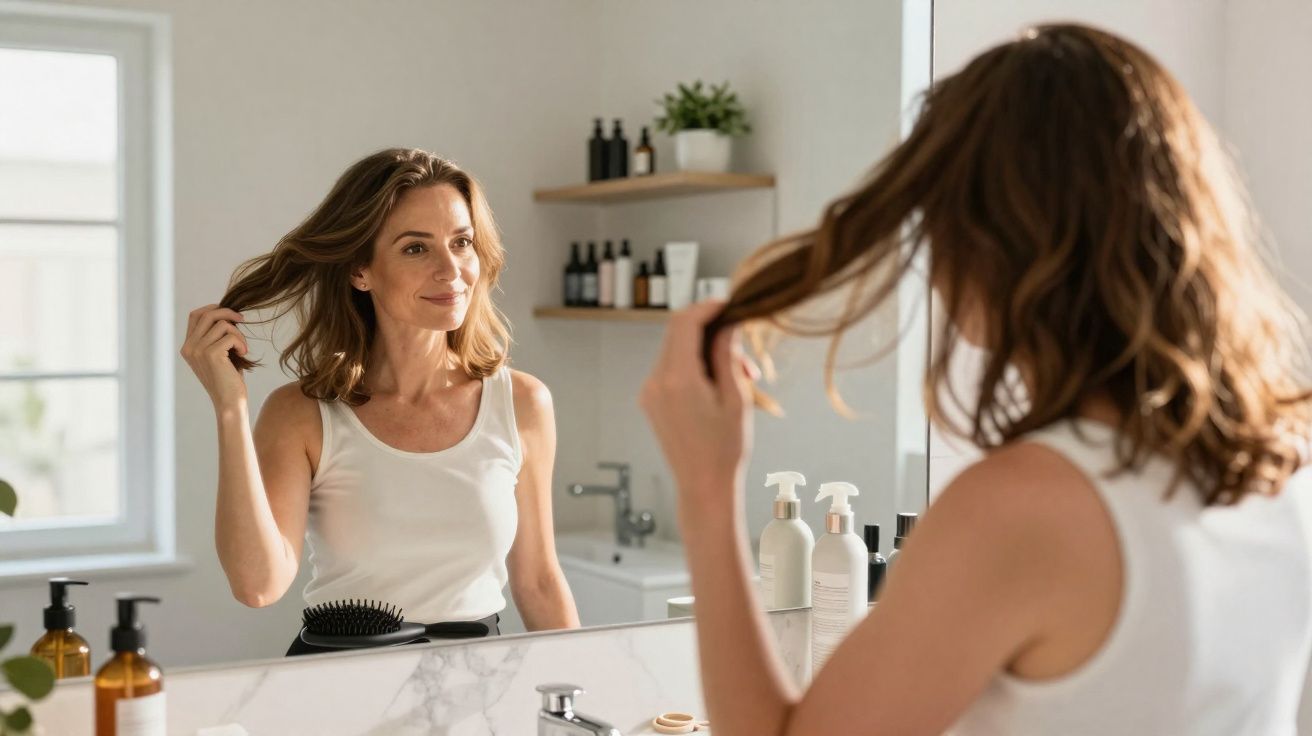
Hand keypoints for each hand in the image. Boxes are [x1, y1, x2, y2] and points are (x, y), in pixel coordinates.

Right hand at [180, 304, 249, 409]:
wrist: (229, 402)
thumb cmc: (228, 379)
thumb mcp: (218, 354)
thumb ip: (215, 336)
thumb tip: (227, 313)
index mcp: (188, 347)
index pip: (195, 315)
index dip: (213, 308)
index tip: (230, 314)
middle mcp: (189, 347)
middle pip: (207, 314)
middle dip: (228, 313)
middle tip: (242, 320)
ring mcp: (198, 350)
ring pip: (222, 324)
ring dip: (238, 333)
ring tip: (242, 348)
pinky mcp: (211, 354)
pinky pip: (231, 336)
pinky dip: (241, 342)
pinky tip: (243, 353)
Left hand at [640, 301, 759, 513]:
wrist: (703, 487)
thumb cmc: (725, 449)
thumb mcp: (736, 397)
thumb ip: (728, 354)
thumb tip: (728, 322)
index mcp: (678, 379)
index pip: (686, 322)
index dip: (708, 307)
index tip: (730, 304)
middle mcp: (656, 382)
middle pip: (677, 331)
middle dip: (711, 329)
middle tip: (742, 348)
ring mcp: (649, 392)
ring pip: (676, 349)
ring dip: (705, 349)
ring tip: (738, 375)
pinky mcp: (651, 400)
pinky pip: (671, 368)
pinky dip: (694, 365)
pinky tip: (718, 383)